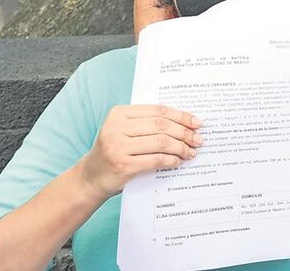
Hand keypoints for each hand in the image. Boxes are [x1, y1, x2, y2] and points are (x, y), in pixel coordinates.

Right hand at [77, 104, 201, 201]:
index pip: (157, 111)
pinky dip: (171, 160)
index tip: (197, 122)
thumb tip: (187, 123)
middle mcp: (116, 127)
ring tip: (191, 152)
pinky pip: (155, 159)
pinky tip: (178, 161)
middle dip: (184, 132)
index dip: (181, 116)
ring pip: (161, 142)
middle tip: (198, 139)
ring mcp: (118, 146)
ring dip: (181, 147)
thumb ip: (148, 123)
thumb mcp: (125, 131)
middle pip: (161, 125)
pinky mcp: (123, 165)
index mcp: (119, 113)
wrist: (91, 177)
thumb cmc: (115, 151)